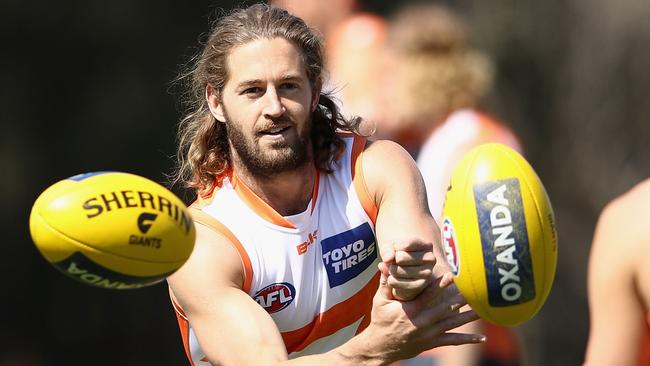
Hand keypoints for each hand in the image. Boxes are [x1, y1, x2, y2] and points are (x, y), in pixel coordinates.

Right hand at [365, 271, 484, 362]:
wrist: (381, 347)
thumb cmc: (380, 320)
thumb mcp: (380, 301)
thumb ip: (385, 282)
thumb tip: (384, 264)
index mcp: (410, 310)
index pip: (427, 295)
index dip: (440, 285)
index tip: (452, 275)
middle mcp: (422, 322)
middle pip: (445, 308)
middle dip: (461, 298)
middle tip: (474, 289)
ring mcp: (429, 334)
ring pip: (452, 324)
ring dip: (469, 317)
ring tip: (483, 309)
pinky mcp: (432, 343)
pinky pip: (452, 341)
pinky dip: (467, 340)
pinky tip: (481, 338)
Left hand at [379, 238, 435, 300]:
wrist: (402, 271)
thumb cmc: (397, 254)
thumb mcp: (390, 248)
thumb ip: (387, 250)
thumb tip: (387, 259)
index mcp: (427, 245)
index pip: (405, 244)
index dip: (395, 247)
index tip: (396, 249)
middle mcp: (431, 258)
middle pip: (401, 258)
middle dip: (392, 261)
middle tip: (393, 262)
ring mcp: (428, 272)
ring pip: (400, 271)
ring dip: (391, 271)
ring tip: (392, 269)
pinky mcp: (421, 285)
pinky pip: (400, 284)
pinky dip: (392, 281)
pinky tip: (391, 278)